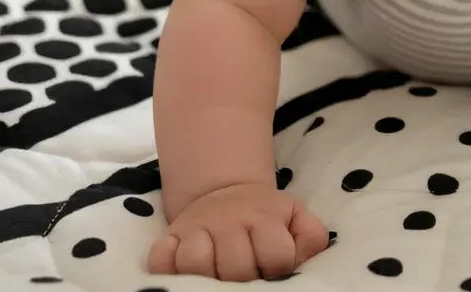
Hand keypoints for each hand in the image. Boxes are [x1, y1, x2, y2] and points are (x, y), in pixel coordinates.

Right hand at [147, 181, 330, 281]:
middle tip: (245, 276)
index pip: (276, 255)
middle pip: (236, 268)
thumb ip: (310, 238)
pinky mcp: (170, 234)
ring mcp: (196, 227)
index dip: (277, 269)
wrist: (227, 191)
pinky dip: (167, 268)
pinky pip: (160, 259)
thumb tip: (302, 260)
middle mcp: (228, 219)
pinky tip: (183, 271)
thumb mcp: (295, 217)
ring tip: (216, 276)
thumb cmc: (265, 216)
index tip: (272, 268)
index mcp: (265, 216)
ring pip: (195, 263)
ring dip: (206, 276)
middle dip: (243, 279)